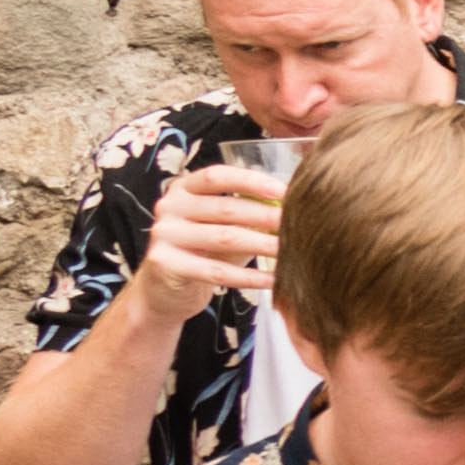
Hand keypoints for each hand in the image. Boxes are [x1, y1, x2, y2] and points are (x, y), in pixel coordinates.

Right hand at [138, 155, 291, 307]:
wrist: (165, 289)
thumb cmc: (204, 251)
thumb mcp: (222, 226)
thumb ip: (247, 212)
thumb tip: (296, 204)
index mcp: (184, 188)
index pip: (216, 176)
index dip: (251, 181)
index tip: (285, 191)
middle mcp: (170, 207)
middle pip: (226, 208)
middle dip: (267, 216)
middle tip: (300, 224)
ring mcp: (165, 235)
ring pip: (225, 238)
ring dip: (264, 245)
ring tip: (293, 251)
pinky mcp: (166, 264)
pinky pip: (217, 271)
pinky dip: (249, 276)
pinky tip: (273, 279)